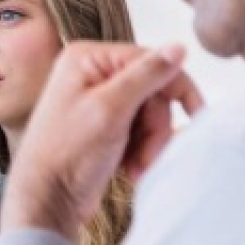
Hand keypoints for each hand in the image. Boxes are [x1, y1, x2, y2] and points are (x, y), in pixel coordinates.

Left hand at [2, 42, 201, 240]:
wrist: (48, 198)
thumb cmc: (67, 153)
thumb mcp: (110, 109)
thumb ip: (146, 76)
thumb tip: (178, 47)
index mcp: (87, 59)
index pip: (150, 61)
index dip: (175, 88)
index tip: (196, 114)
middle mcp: (91, 74)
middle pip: (154, 91)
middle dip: (155, 127)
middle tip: (145, 153)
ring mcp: (97, 101)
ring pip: (151, 115)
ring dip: (150, 144)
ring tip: (136, 166)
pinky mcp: (104, 127)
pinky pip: (141, 132)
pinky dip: (141, 151)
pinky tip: (129, 168)